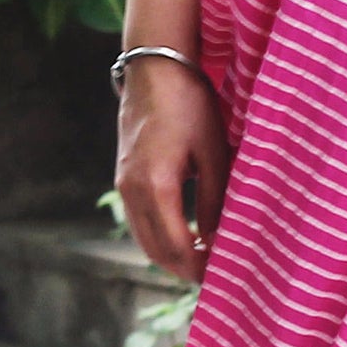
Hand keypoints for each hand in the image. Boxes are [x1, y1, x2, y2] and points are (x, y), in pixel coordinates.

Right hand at [115, 60, 230, 283]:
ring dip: (170, 256)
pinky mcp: (125, 177)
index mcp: (156, 185)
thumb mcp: (212, 153)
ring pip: (144, 239)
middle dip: (184, 269)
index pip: (176, 246)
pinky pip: (139, 220)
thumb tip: (217, 240)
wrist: (155, 70)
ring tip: (203, 261)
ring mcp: (124, 184)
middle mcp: (132, 190)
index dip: (198, 267)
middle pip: (155, 250)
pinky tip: (185, 236)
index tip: (222, 275)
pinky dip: (159, 237)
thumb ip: (214, 200)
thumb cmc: (190, 106)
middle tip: (215, 277)